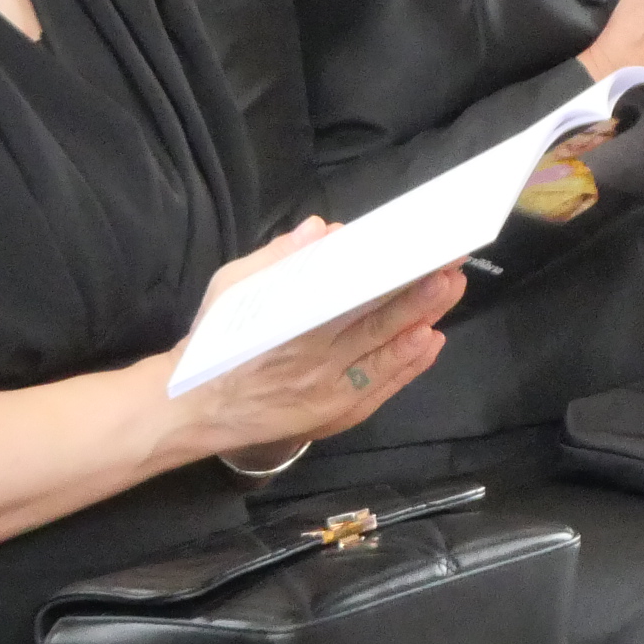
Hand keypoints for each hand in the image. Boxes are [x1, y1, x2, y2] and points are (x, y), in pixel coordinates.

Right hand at [168, 219, 463, 466]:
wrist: (190, 409)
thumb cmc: (212, 343)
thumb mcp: (230, 290)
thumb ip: (276, 259)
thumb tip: (324, 229)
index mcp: (289, 327)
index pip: (352, 293)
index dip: (391, 271)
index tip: (421, 247)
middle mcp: (314, 361)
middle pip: (378, 323)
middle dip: (420, 293)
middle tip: (453, 265)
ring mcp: (328, 391)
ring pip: (386, 354)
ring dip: (421, 322)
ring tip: (450, 291)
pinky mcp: (333, 414)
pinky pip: (380, 387)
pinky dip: (408, 365)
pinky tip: (430, 340)